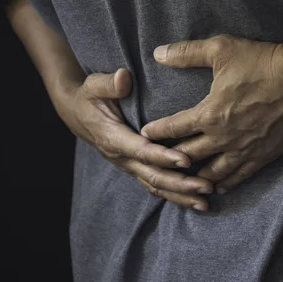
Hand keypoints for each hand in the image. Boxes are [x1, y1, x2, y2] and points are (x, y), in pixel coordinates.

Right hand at [58, 68, 213, 209]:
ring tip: (205, 203)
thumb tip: (123, 78)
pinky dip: (174, 194)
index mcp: (113, 137)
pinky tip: (194, 199)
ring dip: (180, 196)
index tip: (186, 160)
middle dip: (180, 184)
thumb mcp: (92, 85)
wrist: (76, 113)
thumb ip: (108, 84)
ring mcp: (128, 165)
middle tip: (206, 187)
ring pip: (155, 186)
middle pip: (152, 176)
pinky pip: (154, 185)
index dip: (163, 157)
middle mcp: (121, 157)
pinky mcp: (134, 167)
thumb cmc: (88, 97)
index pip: (141, 151)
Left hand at [141, 34, 282, 193]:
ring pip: (212, 173)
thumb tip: (157, 53)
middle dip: (170, 158)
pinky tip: (218, 186)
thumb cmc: (262, 60)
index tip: (144, 134)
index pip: (173, 128)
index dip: (156, 132)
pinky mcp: (263, 155)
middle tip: (158, 161)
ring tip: (184, 178)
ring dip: (195, 176)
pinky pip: (239, 176)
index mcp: (209, 114)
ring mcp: (244, 150)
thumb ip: (186, 53)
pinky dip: (225, 182)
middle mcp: (223, 137)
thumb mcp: (220, 49)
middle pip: (188, 155)